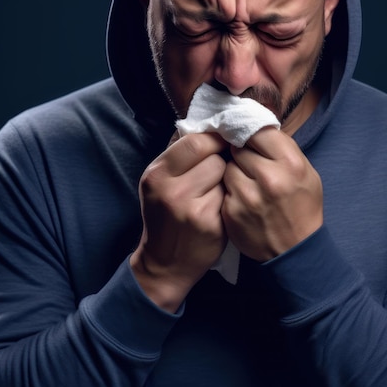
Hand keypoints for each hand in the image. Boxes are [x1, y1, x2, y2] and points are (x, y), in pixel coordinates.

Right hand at [130, 132, 226, 311]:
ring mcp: (193, 209)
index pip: (195, 142)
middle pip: (213, 157)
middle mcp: (172, 191)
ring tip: (214, 189)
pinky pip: (230, 196)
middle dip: (219, 160)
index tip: (220, 141)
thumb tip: (207, 124)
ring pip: (225, 175)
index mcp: (157, 175)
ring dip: (225, 178)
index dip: (213, 139)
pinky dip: (228, 197)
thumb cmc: (164, 215)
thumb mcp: (159, 182)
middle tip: (214, 170)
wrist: (165, 263)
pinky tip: (218, 206)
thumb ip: (178, 154)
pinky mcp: (211, 224)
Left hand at [222, 128, 322, 261]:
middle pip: (239, 147)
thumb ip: (282, 148)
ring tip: (247, 182)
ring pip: (227, 166)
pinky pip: (223, 187)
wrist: (295, 251)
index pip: (258, 131)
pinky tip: (242, 198)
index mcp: (290, 163)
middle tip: (250, 162)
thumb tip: (256, 125)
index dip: (252, 134)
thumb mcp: (305, 172)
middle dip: (241, 152)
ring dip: (233, 170)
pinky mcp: (231, 211)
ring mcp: (248, 196)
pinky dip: (229, 189)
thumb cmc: (302, 207)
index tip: (250, 138)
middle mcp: (269, 178)